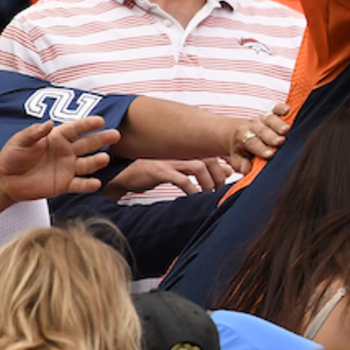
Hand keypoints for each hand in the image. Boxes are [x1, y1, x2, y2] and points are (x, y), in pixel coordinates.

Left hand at [0, 116, 117, 201]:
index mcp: (56, 138)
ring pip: (87, 164)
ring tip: (104, 159)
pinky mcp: (64, 184)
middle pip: (87, 144)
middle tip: (115, 135)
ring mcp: (67, 168)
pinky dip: (88, 184)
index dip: (88, 124)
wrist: (4, 180)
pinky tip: (96, 183)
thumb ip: (35, 132)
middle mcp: (65, 152)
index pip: (75, 129)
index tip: (100, 121)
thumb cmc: (11, 157)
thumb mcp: (19, 141)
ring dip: (97, 161)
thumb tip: (49, 123)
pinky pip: (79, 184)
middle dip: (101, 139)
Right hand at [103, 157, 233, 198]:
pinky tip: (195, 198)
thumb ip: (199, 170)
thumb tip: (224, 173)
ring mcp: (169, 160)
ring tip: (209, 195)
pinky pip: (181, 179)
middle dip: (219, 176)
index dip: (224, 168)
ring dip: (208, 182)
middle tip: (220, 191)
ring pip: (199, 166)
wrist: (122, 175)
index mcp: (184, 151)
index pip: (213, 154)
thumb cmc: (151, 172)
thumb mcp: (177, 170)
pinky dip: (192, 189)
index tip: (227, 182)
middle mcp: (178, 153)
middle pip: (210, 159)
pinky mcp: (158, 170)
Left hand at [227, 103, 289, 173]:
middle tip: (279, 142)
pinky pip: (276, 109)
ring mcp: (262, 119)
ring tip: (286, 130)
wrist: (236, 132)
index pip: (252, 143)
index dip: (260, 149)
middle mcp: (253, 126)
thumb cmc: (242, 149)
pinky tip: (287, 109)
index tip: (269, 155)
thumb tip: (246, 170)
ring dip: (278, 124)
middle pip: (262, 131)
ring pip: (270, 119)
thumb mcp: (237, 158)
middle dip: (271, 136)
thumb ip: (241, 164)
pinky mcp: (271, 114)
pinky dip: (281, 108)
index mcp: (243, 137)